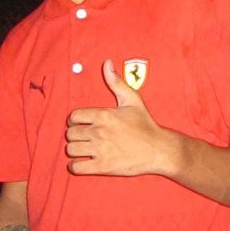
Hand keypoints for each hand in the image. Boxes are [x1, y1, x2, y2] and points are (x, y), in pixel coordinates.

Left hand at [65, 59, 179, 177]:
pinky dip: (76, 166)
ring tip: (83, 150)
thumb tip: (106, 63)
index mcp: (103, 114)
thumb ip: (117, 82)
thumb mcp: (132, 100)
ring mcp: (100, 150)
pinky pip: (77, 167)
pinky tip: (83, 163)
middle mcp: (99, 131)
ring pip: (71, 149)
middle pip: (70, 133)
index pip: (73, 117)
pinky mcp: (103, 167)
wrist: (159, 150)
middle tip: (84, 138)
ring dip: (75, 150)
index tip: (82, 124)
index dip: (75, 121)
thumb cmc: (145, 125)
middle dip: (76, 135)